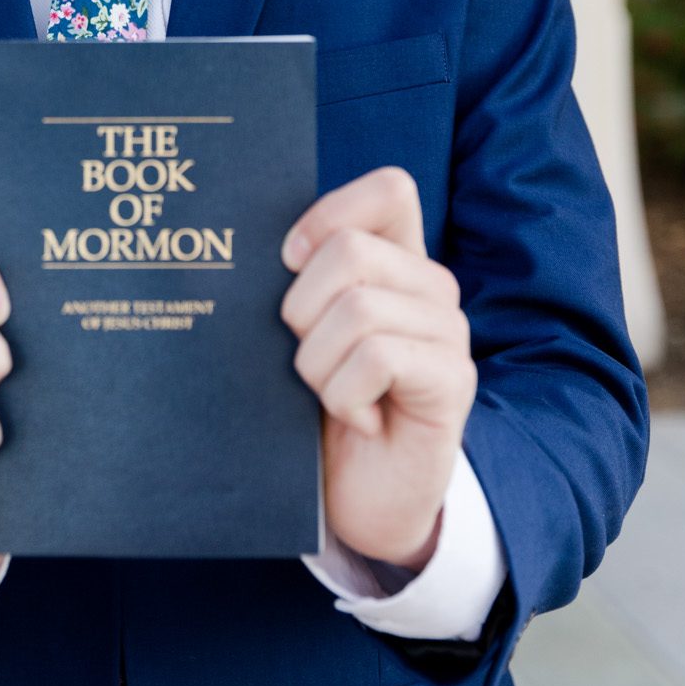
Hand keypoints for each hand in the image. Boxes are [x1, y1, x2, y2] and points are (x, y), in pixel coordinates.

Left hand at [280, 166, 475, 570]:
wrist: (357, 496)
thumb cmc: (318, 406)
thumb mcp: (302, 331)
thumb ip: (295, 281)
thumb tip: (232, 241)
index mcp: (397, 260)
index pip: (390, 189)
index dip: (330, 212)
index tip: (289, 260)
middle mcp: (432, 286)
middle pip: (350, 250)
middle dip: (301, 310)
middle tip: (309, 358)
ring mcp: (448, 331)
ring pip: (357, 309)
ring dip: (319, 364)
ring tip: (332, 396)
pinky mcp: (452, 379)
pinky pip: (375, 358)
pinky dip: (344, 395)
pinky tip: (357, 417)